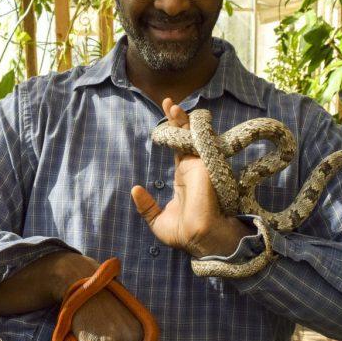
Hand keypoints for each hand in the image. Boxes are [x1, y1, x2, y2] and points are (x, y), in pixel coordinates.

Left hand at [131, 98, 250, 257]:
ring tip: (170, 104)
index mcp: (186, 177)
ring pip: (194, 135)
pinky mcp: (207, 163)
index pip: (178, 149)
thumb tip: (135, 190)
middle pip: (186, 137)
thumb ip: (146, 206)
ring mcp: (202, 164)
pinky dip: (193, 128)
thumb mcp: (158, 220)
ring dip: (183, 119)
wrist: (199, 238)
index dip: (172, 134)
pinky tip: (181, 115)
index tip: (165, 119)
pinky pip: (202, 141)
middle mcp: (195, 167)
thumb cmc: (184, 233)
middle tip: (168, 102)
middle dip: (178, 120)